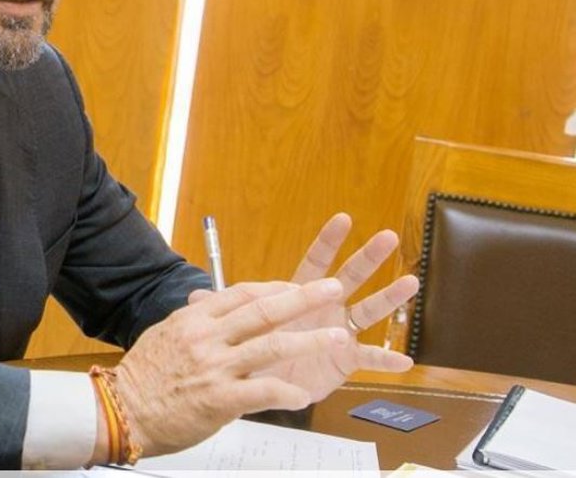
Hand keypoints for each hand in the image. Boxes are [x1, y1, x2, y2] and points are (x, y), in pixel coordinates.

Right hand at [113, 278, 353, 455]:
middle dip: (303, 298)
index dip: (274, 288)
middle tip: (332, 288)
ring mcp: (215, 367)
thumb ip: (193, 322)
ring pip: (272, 346)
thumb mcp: (165, 335)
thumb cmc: (142, 377)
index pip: (242, 294)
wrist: (121, 410)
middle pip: (264, 310)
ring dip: (310, 341)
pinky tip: (304, 396)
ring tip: (338, 338)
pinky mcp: (220, 399)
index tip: (297, 286)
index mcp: (194, 318)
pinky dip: (288, 393)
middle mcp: (207, 337)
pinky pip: (264, 391)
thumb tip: (209, 307)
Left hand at [190, 213, 418, 401]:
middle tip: (388, 236)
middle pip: (348, 277)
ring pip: (367, 311)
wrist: (258, 384)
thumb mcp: (233, 328)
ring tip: (410, 282)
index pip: (314, 263)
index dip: (327, 242)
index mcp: (298, 295)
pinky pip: (368, 359)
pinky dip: (387, 360)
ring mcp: (336, 332)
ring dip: (389, 298)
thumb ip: (220, 311)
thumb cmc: (251, 347)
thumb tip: (192, 294)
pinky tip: (405, 359)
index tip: (343, 218)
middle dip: (368, 257)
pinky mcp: (343, 361)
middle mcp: (323, 308)